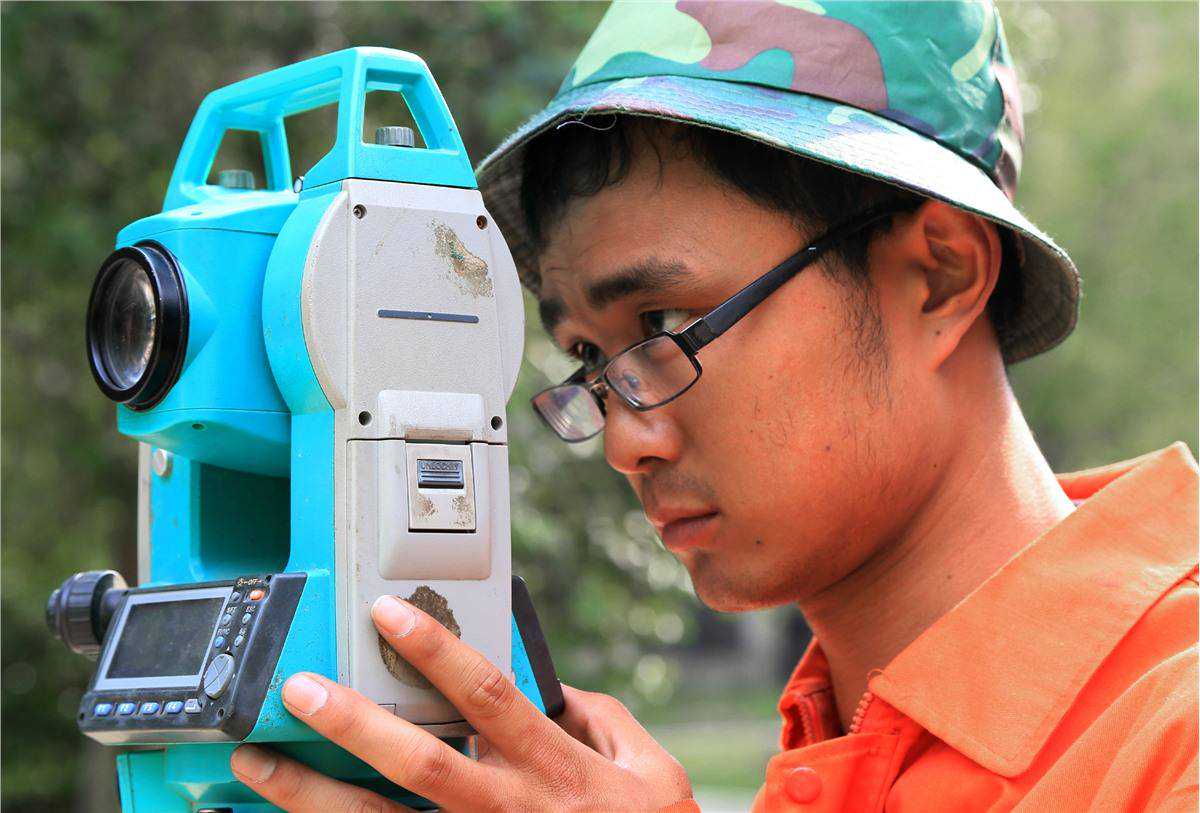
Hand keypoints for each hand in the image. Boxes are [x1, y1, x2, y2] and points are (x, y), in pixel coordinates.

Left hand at [230, 595, 692, 811]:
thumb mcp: (652, 767)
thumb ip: (598, 717)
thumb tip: (548, 685)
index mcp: (558, 771)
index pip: (488, 697)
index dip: (435, 652)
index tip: (387, 613)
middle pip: (422, 766)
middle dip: (355, 726)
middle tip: (300, 689)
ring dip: (318, 796)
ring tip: (263, 761)